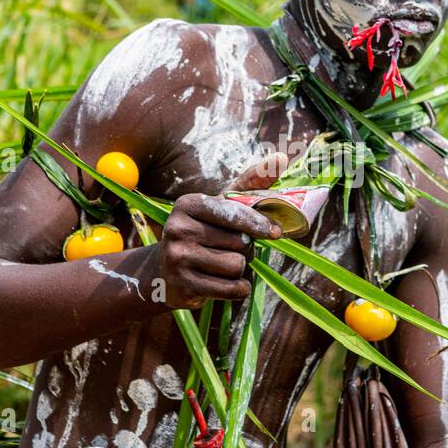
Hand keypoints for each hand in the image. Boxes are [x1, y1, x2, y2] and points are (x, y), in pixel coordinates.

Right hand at [158, 155, 286, 308]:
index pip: (234, 213)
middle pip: (240, 242)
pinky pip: (232, 289)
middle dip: (246, 250)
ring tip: (222, 266)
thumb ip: (251, 184)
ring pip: (237, 265)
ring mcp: (177, 258)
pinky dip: (238, 289)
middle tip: (229, 250)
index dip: (259, 224)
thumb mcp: (221, 207)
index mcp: (188, 204)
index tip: (276, 233)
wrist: (165, 271)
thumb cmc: (204, 233)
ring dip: (240, 269)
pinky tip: (226, 284)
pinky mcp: (183, 286)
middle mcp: (178, 228)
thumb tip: (282, 157)